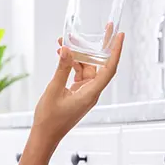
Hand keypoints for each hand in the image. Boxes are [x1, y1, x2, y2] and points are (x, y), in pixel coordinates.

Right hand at [31, 27, 124, 146]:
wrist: (45, 136)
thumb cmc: (50, 119)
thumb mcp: (54, 90)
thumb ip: (62, 69)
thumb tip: (68, 50)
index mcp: (91, 93)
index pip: (109, 69)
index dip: (115, 51)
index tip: (119, 35)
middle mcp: (91, 92)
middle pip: (99, 65)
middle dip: (97, 46)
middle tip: (104, 28)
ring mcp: (85, 92)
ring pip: (86, 67)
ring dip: (77, 55)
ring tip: (64, 41)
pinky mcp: (78, 93)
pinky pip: (79, 74)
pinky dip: (71, 64)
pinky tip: (62, 55)